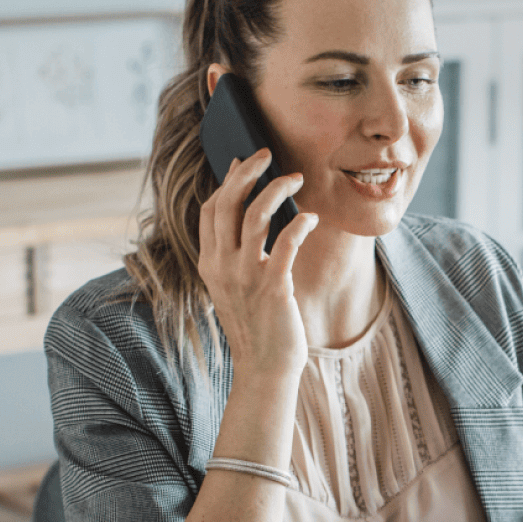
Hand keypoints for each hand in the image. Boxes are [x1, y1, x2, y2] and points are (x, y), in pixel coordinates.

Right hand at [197, 147, 319, 380]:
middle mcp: (223, 266)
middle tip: (268, 153)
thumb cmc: (257, 325)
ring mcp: (246, 276)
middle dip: (248, 172)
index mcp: (210, 264)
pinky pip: (287, 242)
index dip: (226, 182)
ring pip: (255, 214)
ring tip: (296, 178)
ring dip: (277, 189)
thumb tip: (251, 216)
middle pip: (228, 202)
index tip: (242, 162)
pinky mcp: (273, 287)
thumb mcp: (235, 287)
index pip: (211, 210)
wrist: (265, 368)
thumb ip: (235, 255)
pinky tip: (312, 218)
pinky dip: (301, 223)